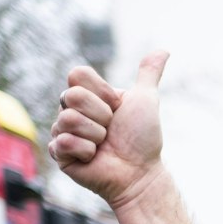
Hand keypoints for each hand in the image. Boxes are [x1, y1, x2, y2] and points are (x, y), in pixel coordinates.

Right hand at [49, 53, 169, 210]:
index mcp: (88, 96)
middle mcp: (71, 110)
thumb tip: (163, 50)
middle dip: (101, 115)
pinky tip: (93, 158)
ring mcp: (63, 132)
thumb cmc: (142, 139)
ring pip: (67, 119)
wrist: (140, 173)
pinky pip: (63, 142)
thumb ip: (148, 73)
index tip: (116, 107)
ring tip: (104, 145)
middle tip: (111, 130)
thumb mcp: (145, 100)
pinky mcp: (59, 153)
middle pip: (71, 96)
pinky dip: (85, 151)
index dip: (101, 92)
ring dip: (95, 134)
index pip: (77, 75)